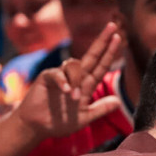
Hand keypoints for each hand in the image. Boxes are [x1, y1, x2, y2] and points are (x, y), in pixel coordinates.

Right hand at [16, 22, 122, 137]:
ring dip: (77, 79)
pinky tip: (66, 90)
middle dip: (102, 42)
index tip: (119, 38)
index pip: (101, 66)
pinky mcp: (47, 78)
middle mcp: (75, 78)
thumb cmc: (58, 123)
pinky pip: (57, 73)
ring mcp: (61, 76)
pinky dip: (63, 81)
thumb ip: (100, 110)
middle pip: (91, 56)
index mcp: (86, 85)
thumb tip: (119, 101)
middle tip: (113, 27)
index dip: (109, 53)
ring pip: (74, 65)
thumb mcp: (84, 118)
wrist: (36, 127)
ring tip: (74, 97)